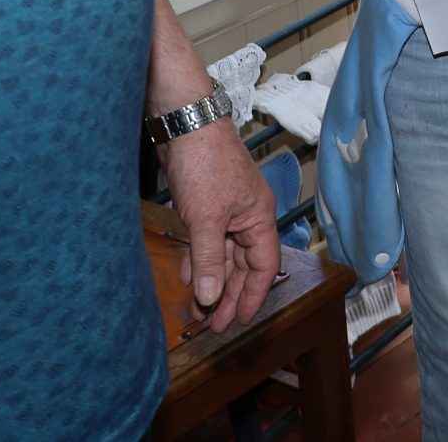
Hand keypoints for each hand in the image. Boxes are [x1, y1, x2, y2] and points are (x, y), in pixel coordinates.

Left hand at [165, 123, 281, 327]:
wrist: (183, 124)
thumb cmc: (205, 163)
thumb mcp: (206, 220)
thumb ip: (209, 262)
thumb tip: (212, 299)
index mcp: (258, 217)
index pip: (264, 265)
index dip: (254, 295)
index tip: (241, 320)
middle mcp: (246, 215)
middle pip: (243, 264)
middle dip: (230, 294)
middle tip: (215, 323)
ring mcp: (225, 209)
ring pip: (223, 254)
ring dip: (212, 280)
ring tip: (199, 307)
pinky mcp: (205, 203)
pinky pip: (206, 241)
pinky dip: (198, 259)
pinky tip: (188, 275)